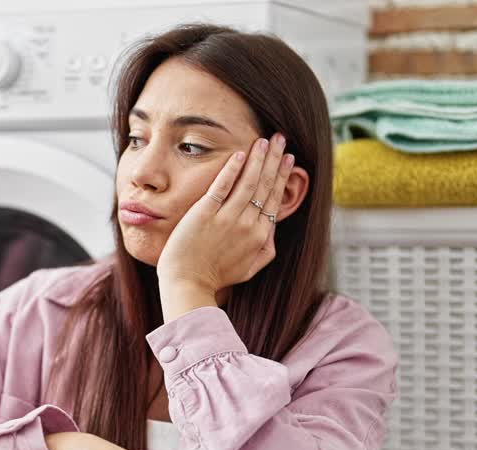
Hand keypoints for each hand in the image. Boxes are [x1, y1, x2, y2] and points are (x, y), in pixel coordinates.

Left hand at [155, 134, 294, 294]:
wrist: (188, 284)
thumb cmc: (216, 277)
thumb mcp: (250, 268)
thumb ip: (266, 249)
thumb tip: (273, 228)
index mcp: (259, 235)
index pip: (274, 198)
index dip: (282, 176)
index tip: (288, 159)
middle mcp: (247, 224)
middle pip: (264, 185)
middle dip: (274, 159)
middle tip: (280, 138)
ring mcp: (226, 218)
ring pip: (248, 182)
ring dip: (258, 158)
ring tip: (264, 139)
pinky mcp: (204, 213)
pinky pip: (222, 186)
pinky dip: (232, 168)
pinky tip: (240, 152)